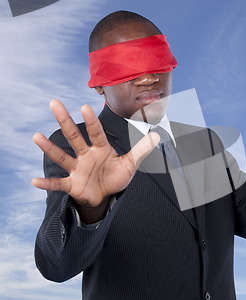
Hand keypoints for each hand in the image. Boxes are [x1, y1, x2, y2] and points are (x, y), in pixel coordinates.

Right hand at [32, 100, 158, 222]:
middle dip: (65, 121)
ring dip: (49, 147)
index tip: (84, 106)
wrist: (105, 196)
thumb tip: (157, 135)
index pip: (96, 132)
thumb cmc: (116, 176)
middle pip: (74, 136)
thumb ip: (141, 150)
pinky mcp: (72, 184)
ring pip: (62, 156)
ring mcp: (77, 169)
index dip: (92, 121)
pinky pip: (58, 183)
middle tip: (54, 103)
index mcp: (100, 148)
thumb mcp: (131, 164)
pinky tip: (34, 181)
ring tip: (36, 136)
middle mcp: (86, 155)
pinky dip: (47, 183)